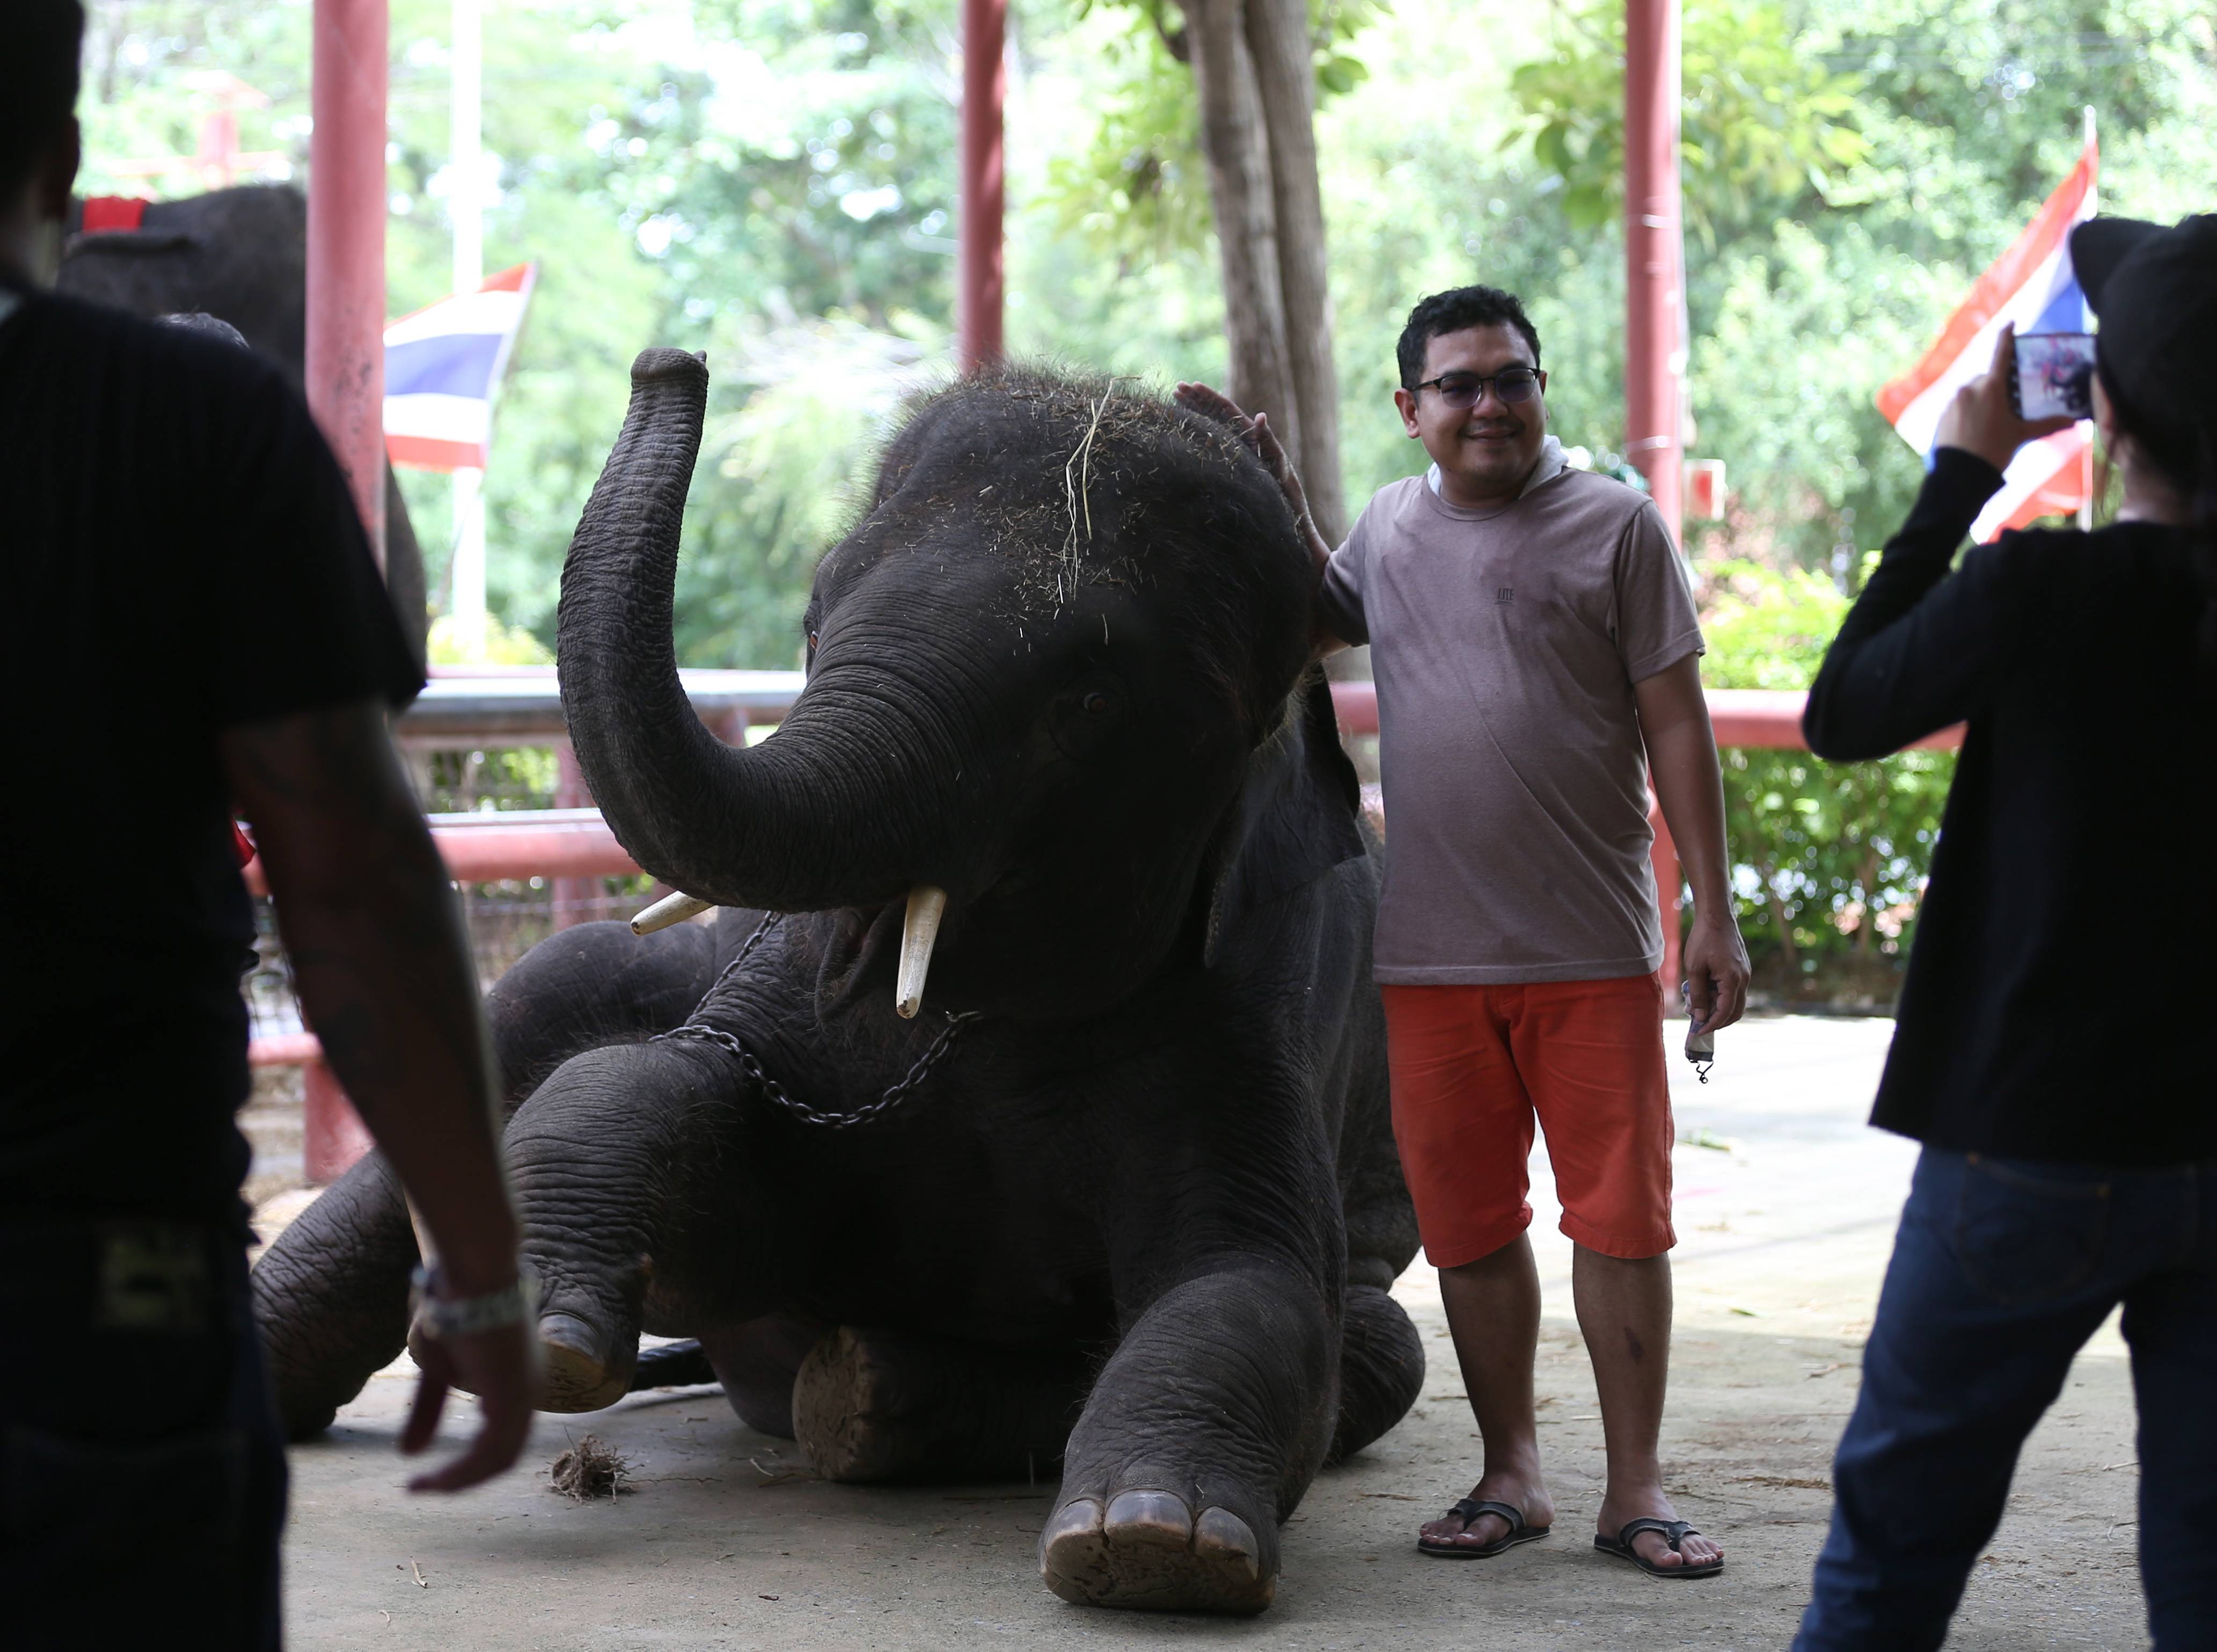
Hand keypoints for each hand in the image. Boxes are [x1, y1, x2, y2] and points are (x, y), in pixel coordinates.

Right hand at [399, 1307, 537, 1492]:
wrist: (468, 1268)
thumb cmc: (452, 1304)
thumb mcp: (435, 1368)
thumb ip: (428, 1410)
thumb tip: (408, 1454)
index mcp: (516, 1380)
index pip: (500, 1437)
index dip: (467, 1464)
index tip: (427, 1476)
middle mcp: (530, 1390)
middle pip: (503, 1454)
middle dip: (462, 1478)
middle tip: (423, 1488)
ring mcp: (526, 1392)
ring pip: (499, 1459)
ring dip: (459, 1480)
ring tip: (421, 1488)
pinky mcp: (513, 1394)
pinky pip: (491, 1452)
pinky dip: (462, 1472)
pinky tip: (432, 1478)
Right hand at [1175, 382, 1322, 555]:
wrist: (1290, 532)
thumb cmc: (1289, 505)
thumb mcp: (1281, 473)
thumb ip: (1270, 445)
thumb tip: (1260, 416)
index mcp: (1256, 442)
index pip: (1229, 413)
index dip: (1209, 399)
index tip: (1188, 387)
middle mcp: (1246, 447)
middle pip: (1218, 417)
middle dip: (1198, 401)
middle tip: (1176, 389)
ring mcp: (1239, 460)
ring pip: (1214, 431)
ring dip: (1196, 415)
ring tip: (1175, 402)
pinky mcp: (1234, 475)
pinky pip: (1214, 451)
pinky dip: (1198, 439)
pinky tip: (1183, 436)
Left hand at [1680, 910, 1749, 1034]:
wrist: (1716, 916)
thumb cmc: (1703, 939)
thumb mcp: (1694, 968)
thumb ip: (1698, 994)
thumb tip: (1700, 1016)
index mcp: (1733, 980)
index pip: (1725, 1013)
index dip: (1711, 1025)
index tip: (1698, 1032)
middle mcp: (1744, 979)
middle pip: (1735, 1012)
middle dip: (1717, 1022)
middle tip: (1699, 1025)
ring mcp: (1745, 974)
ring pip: (1735, 1002)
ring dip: (1718, 1009)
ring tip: (1697, 1007)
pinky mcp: (1741, 969)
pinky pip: (1733, 991)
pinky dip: (1721, 997)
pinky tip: (1704, 992)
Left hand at [1932, 324, 2076, 473]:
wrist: (1958, 477)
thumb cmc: (1993, 452)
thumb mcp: (2021, 436)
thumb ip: (2047, 424)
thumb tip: (2074, 420)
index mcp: (1990, 387)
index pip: (2001, 353)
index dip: (2006, 337)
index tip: (2009, 324)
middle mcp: (1969, 388)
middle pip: (1988, 378)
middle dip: (1998, 386)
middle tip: (2009, 403)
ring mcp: (1952, 402)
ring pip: (1972, 393)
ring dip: (1983, 400)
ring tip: (1992, 423)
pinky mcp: (1941, 415)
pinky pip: (1959, 407)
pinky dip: (1969, 412)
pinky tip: (1976, 429)